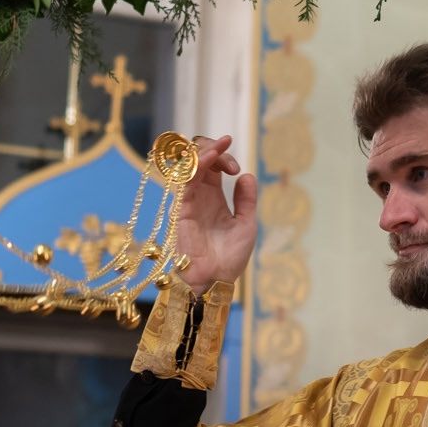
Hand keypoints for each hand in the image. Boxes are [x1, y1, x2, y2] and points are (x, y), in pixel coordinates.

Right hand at [169, 134, 258, 292]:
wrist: (215, 279)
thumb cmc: (229, 257)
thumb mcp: (245, 224)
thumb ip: (245, 200)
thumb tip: (247, 176)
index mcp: (214, 199)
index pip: (213, 167)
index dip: (223, 159)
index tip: (237, 170)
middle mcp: (199, 196)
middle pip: (198, 160)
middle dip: (214, 150)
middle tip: (229, 162)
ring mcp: (189, 200)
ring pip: (190, 165)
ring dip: (205, 151)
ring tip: (221, 147)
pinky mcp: (181, 207)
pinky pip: (185, 179)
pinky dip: (196, 165)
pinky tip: (209, 157)